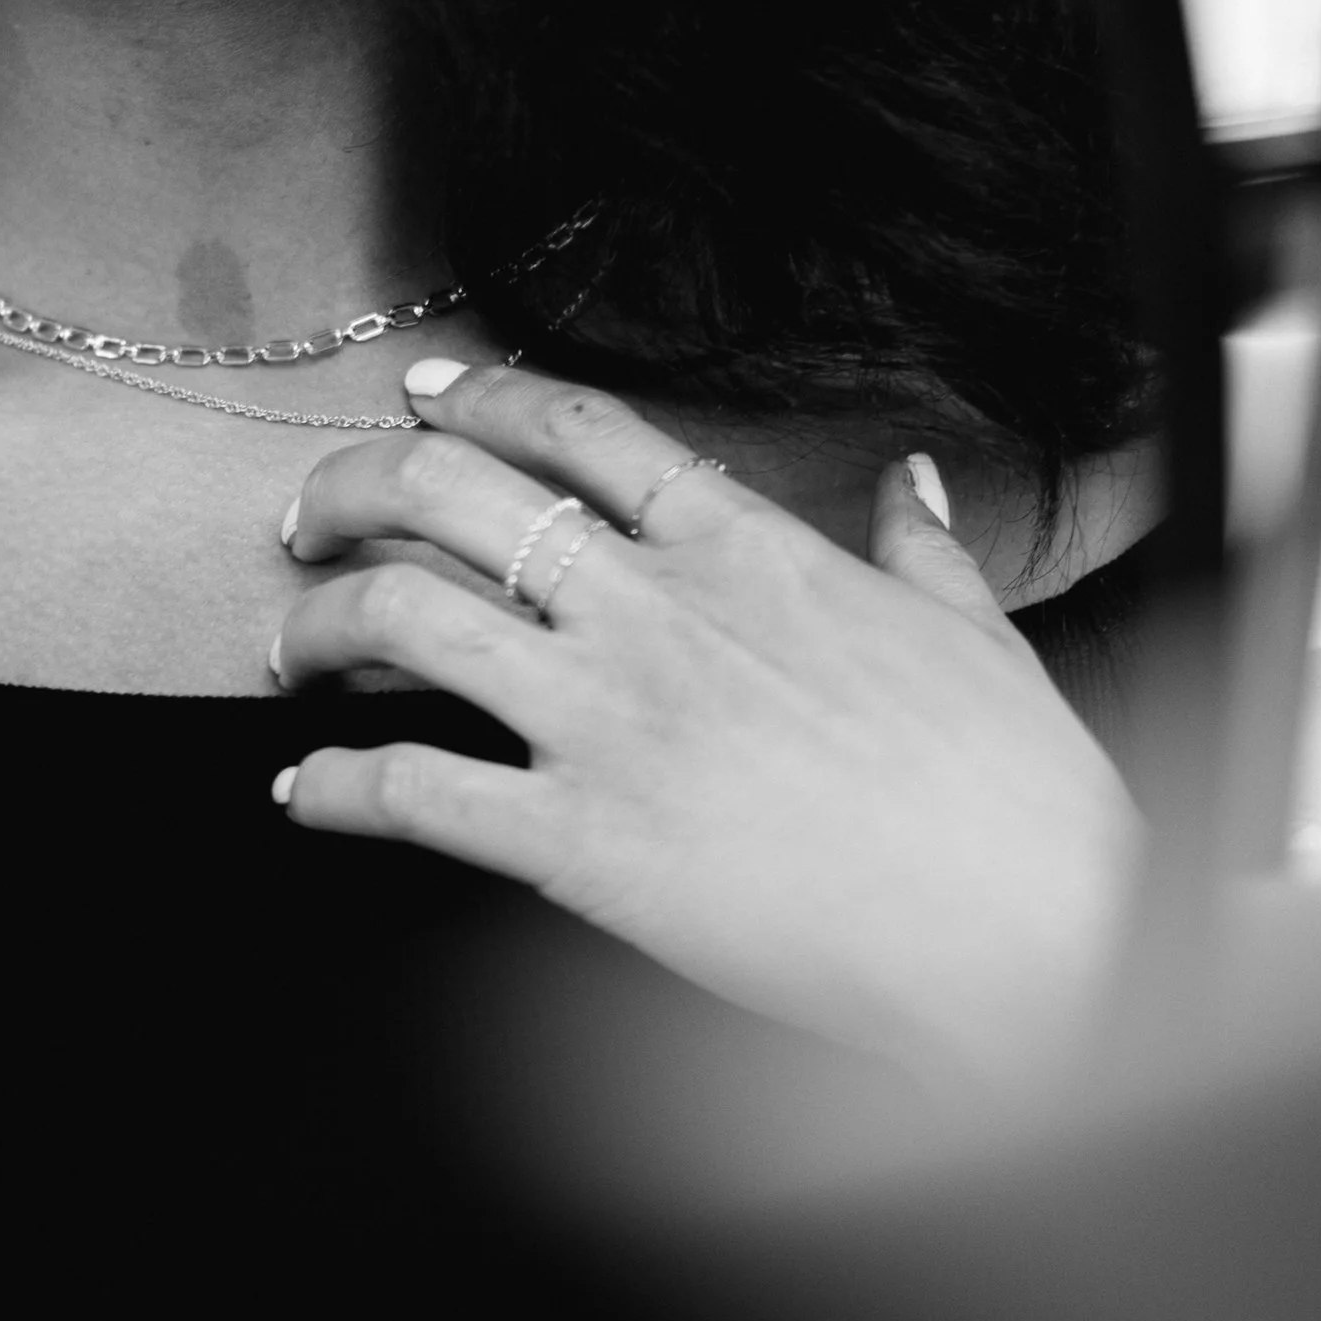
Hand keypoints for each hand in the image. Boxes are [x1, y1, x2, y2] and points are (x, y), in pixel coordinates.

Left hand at [272, 362, 1140, 1086]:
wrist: (1025, 926)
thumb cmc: (1012, 790)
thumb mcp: (973, 631)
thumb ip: (920, 543)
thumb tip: (910, 482)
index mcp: (746, 548)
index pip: (579, 431)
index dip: (477, 395)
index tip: (417, 394)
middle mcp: (655, 610)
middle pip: (451, 492)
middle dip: (354, 487)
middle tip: (312, 518)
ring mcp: (608, 720)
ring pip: (404, 618)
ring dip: (322, 621)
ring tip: (294, 647)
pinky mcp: (579, 839)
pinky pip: (412, 792)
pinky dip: (332, 787)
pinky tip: (302, 792)